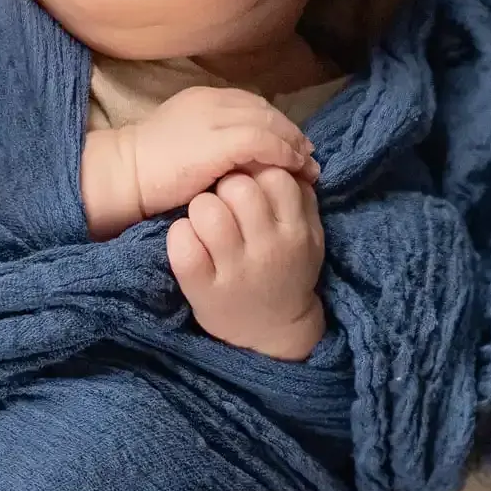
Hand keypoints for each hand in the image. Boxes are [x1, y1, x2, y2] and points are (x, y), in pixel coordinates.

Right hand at [81, 85, 319, 238]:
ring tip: (307, 167)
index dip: (277, 124)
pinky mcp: (219, 141)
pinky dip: (283, 153)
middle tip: (309, 156)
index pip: (252, 105)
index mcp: (202, 98)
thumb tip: (247, 160)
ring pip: (269, 123)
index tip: (293, 146)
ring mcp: (215, 118)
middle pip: (265, 110)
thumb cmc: (148, 171)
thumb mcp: (187, 147)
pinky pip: (264, 141)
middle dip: (290, 132)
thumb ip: (215, 144)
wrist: (124, 176)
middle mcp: (212, 101)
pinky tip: (293, 168)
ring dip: (293, 145)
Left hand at [165, 167, 326, 360]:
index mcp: (295, 231)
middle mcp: (267, 249)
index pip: (275, 176)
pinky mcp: (202, 288)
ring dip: (200, 207)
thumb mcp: (310, 237)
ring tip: (205, 221)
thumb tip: (291, 159)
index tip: (250, 184)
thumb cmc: (289, 272)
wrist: (272, 332)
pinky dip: (180, 234)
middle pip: (238, 187)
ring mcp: (234, 270)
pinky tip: (189, 241)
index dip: (257, 171)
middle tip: (224, 201)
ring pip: (206, 209)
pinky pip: (181, 243)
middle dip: (225, 185)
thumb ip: (303, 199)